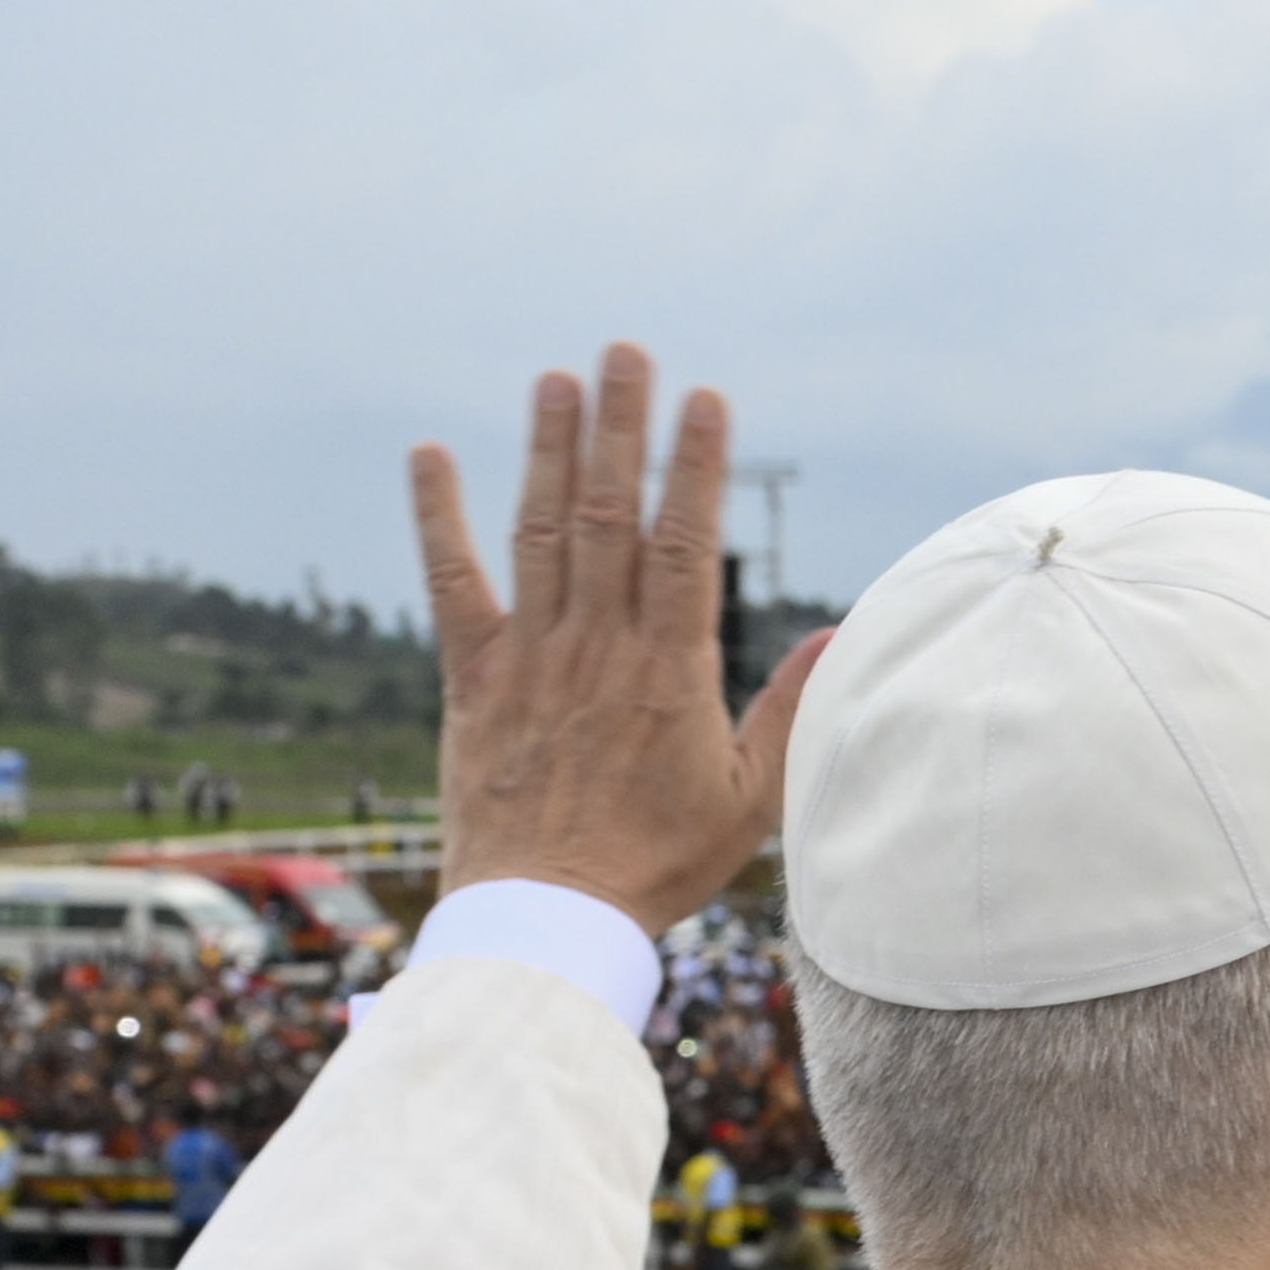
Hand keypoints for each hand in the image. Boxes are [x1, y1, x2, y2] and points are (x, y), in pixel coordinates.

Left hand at [416, 346, 796, 937]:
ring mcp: (531, 657)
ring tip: (557, 379)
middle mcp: (597, 647)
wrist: (544, 918)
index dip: (694, 465)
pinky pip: (451, 584)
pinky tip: (432, 456)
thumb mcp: (748, 801)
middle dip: (621, 427)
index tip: (706, 400)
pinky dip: (437, 518)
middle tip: (627, 351)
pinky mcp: (471, 678)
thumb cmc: (656, 867)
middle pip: (612, 514)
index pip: (683, 542)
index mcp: (668, 671)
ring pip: (543, 531)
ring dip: (549, 450)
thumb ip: (787, 712)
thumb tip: (837, 635)